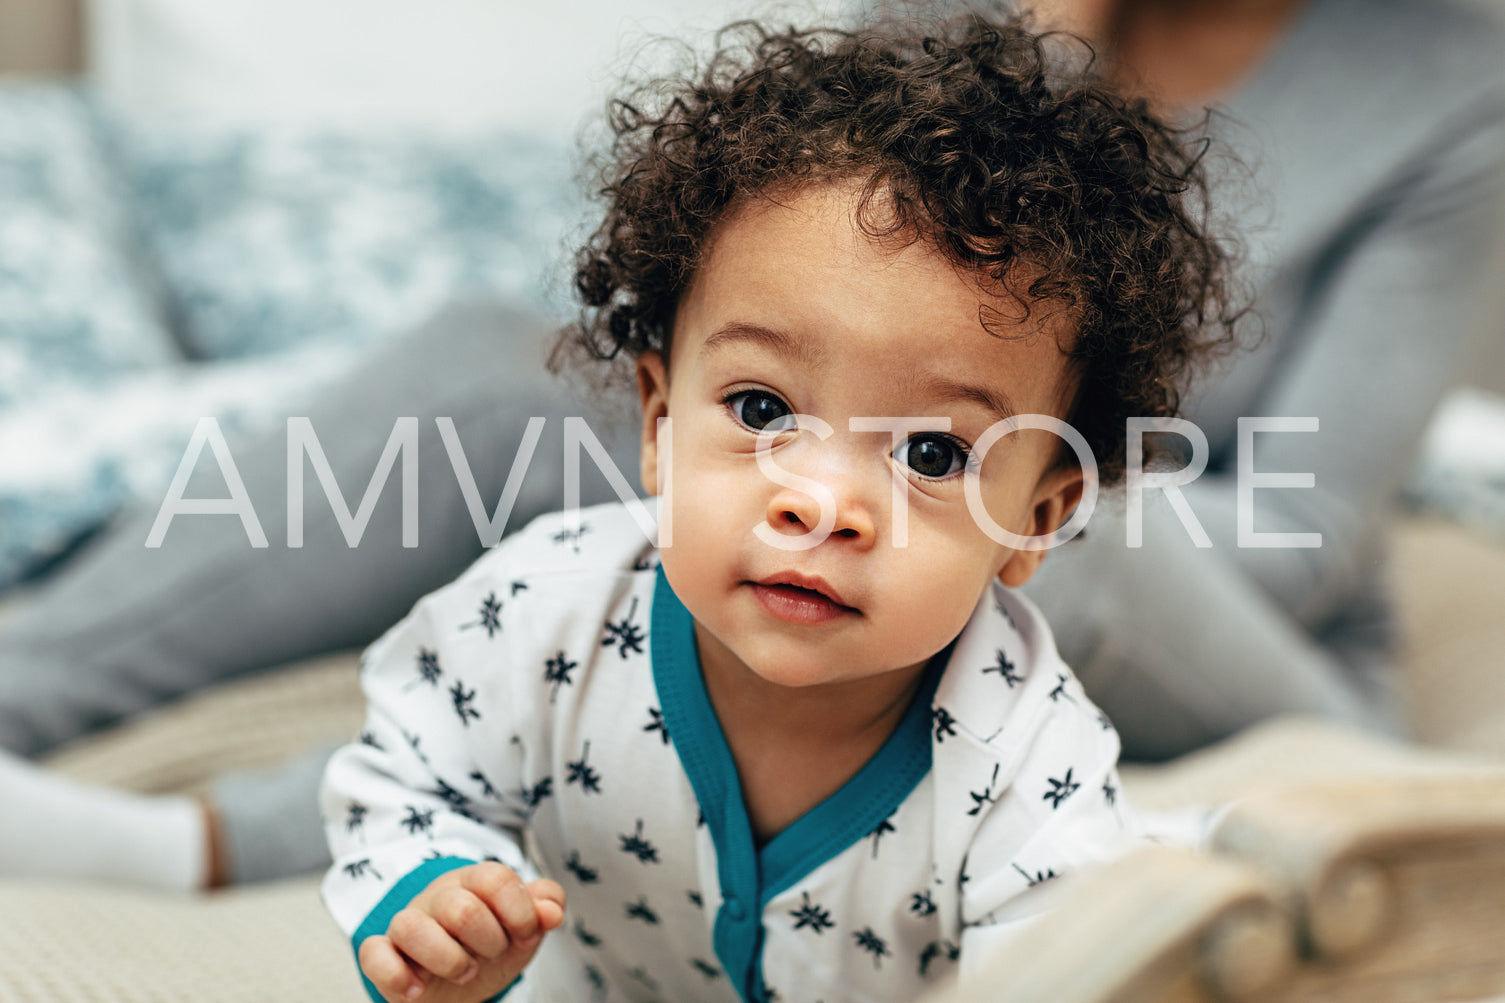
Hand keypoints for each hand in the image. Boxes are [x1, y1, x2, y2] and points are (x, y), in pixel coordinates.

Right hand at [358, 862, 565, 1001]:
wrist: (461, 985)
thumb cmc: (491, 945)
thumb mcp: (524, 927)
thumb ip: (545, 906)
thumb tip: (552, 910)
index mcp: (473, 883)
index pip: (495, 878)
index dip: (519, 912)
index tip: (525, 936)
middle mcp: (438, 899)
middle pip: (460, 907)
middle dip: (489, 940)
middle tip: (493, 955)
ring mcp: (407, 926)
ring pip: (409, 925)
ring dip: (447, 958)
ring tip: (464, 971)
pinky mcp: (384, 957)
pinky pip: (372, 954)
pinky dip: (396, 976)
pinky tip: (420, 989)